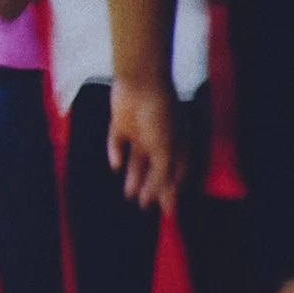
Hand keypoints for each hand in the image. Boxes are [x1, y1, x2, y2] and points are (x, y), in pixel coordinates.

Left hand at [108, 79, 183, 213]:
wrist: (140, 81)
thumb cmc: (160, 114)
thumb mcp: (165, 148)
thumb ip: (163, 172)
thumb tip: (160, 194)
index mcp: (178, 143)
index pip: (177, 172)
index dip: (173, 191)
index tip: (169, 211)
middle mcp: (160, 139)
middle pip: (157, 169)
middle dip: (152, 188)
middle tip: (144, 206)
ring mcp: (140, 131)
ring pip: (137, 159)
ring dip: (134, 177)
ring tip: (129, 194)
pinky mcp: (120, 123)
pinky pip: (117, 142)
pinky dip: (115, 153)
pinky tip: (115, 165)